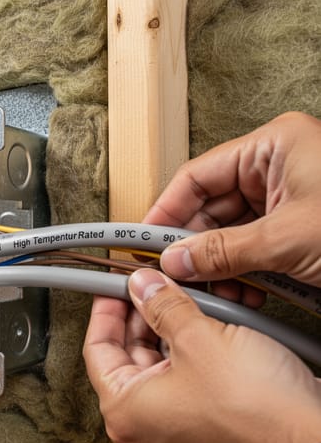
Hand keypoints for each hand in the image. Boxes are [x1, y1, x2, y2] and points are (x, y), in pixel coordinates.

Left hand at [84, 269, 320, 442]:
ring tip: (191, 295)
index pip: (97, 348)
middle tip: (155, 283)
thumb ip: (163, 305)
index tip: (114, 284)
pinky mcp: (209, 426)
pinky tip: (215, 322)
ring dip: (177, 327)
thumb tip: (144, 286)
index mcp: (124, 410)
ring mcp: (177, 429)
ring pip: (165, 364)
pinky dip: (199, 349)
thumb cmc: (254, 412)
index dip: (106, 308)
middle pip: (131, 355)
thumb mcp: (198, 338)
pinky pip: (192, 379)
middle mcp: (145, 426)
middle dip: (145, 313)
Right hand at [143, 112, 320, 289]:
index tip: (144, 242)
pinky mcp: (298, 229)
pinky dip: (245, 275)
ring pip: (231, 234)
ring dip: (219, 269)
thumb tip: (177, 259)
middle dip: (194, 249)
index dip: (166, 211)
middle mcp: (277, 168)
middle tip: (176, 276)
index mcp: (274, 146)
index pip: (197, 176)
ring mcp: (288, 199)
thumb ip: (225, 250)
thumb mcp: (289, 238)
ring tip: (214, 292)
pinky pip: (255, 250)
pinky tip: (241, 295)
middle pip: (210, 209)